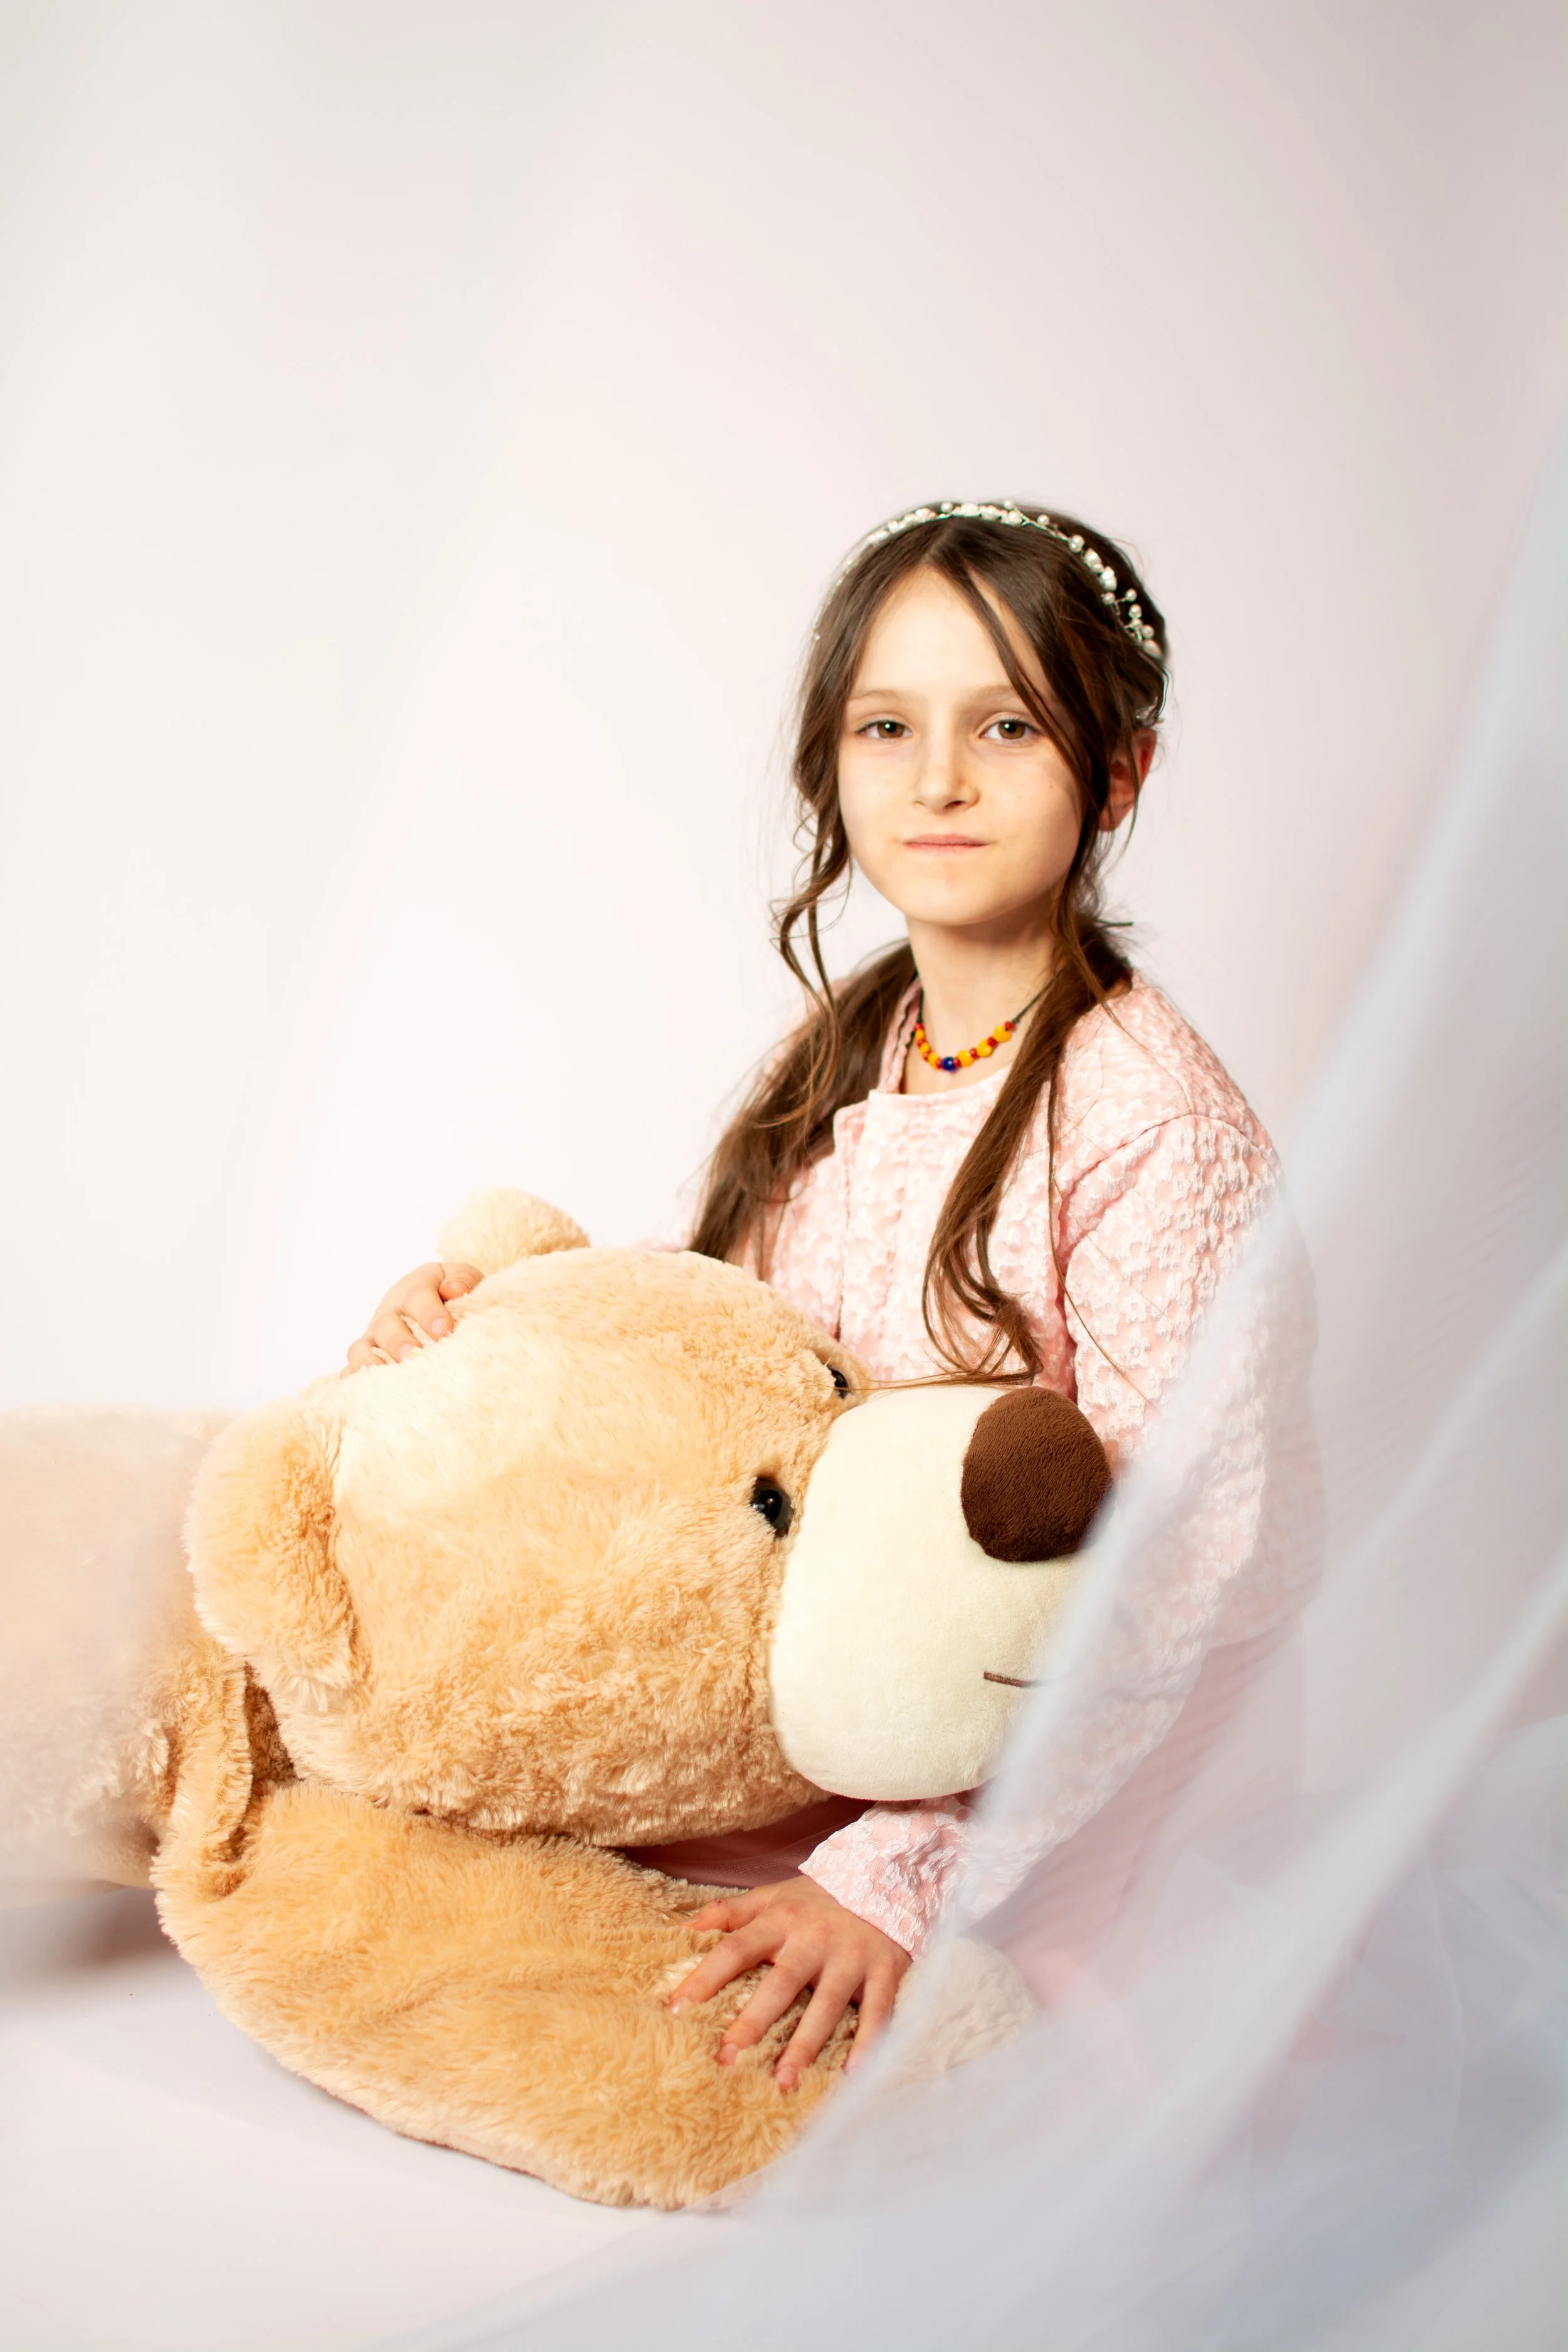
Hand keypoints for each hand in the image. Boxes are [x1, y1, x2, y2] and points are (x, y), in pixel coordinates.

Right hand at [345, 1261, 482, 1369]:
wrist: (438, 1296)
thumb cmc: (451, 1292)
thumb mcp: (462, 1277)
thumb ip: (462, 1279)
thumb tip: (455, 1290)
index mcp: (414, 1288)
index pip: (416, 1296)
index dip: (429, 1313)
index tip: (445, 1331)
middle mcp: (390, 1312)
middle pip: (385, 1325)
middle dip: (398, 1342)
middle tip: (414, 1355)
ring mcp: (375, 1336)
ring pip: (360, 1348)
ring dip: (371, 1363)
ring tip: (390, 1378)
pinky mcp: (368, 1357)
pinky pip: (352, 1369)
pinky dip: (354, 1380)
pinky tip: (367, 1393)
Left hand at [668, 1876, 909, 2090]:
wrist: (886, 1874)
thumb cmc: (819, 1897)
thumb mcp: (774, 1895)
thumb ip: (731, 1911)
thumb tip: (686, 1930)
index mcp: (782, 1920)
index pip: (736, 1949)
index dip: (705, 1977)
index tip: (676, 2010)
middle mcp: (815, 1940)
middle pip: (780, 1984)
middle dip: (753, 2022)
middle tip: (726, 2059)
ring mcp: (852, 1957)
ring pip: (825, 2005)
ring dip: (805, 2046)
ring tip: (783, 2082)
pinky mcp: (885, 1971)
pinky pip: (877, 2012)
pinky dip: (868, 2043)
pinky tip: (853, 2075)